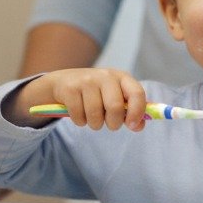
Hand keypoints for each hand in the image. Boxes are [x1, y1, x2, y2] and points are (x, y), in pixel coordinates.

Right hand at [15, 68, 147, 130]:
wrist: (63, 82)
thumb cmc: (95, 93)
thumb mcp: (114, 97)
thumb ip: (129, 111)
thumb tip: (139, 126)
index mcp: (121, 77)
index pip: (137, 93)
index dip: (137, 112)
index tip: (132, 125)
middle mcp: (105, 76)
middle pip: (115, 107)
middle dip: (113, 124)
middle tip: (109, 124)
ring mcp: (86, 80)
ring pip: (95, 116)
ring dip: (94, 124)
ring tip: (92, 117)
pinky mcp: (70, 88)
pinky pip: (79, 117)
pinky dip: (80, 122)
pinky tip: (78, 113)